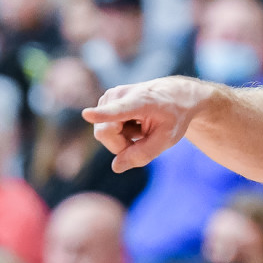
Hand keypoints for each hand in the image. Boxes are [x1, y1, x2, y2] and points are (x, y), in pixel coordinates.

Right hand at [82, 76, 205, 171]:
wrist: (176, 95)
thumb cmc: (173, 116)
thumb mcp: (167, 139)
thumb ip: (143, 154)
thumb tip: (116, 167)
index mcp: (139, 102)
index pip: (117, 110)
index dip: (101, 114)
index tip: (86, 114)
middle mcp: (118, 95)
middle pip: (105, 134)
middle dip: (122, 145)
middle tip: (144, 136)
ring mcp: (108, 98)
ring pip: (103, 134)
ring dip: (123, 139)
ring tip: (141, 126)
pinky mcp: (103, 103)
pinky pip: (105, 130)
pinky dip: (120, 133)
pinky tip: (134, 123)